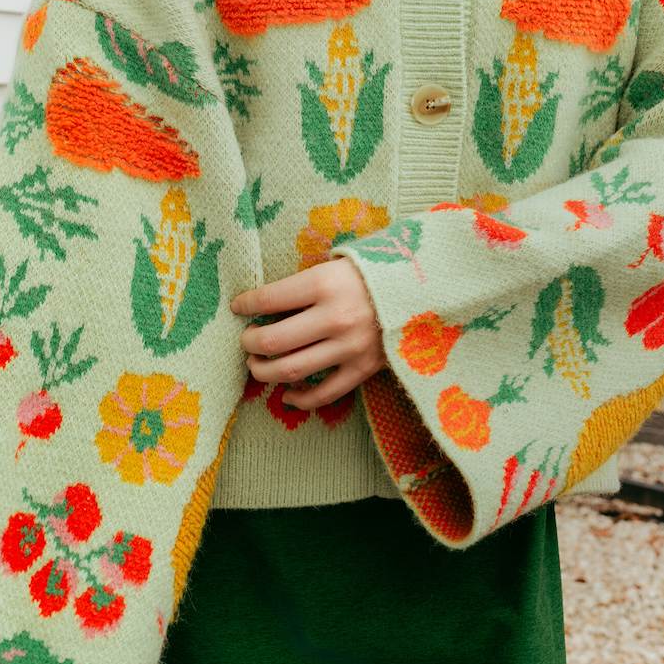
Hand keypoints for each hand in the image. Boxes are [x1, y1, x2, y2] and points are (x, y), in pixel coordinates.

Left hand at [231, 255, 385, 408]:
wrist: (425, 289)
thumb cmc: (374, 271)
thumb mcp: (337, 264)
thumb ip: (306, 283)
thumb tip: (266, 302)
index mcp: (324, 284)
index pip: (268, 299)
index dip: (245, 305)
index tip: (238, 307)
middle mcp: (334, 317)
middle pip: (272, 341)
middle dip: (249, 343)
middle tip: (246, 340)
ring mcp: (349, 346)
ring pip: (291, 370)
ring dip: (264, 372)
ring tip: (257, 365)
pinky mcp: (363, 368)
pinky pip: (324, 393)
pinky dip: (300, 399)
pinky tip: (287, 395)